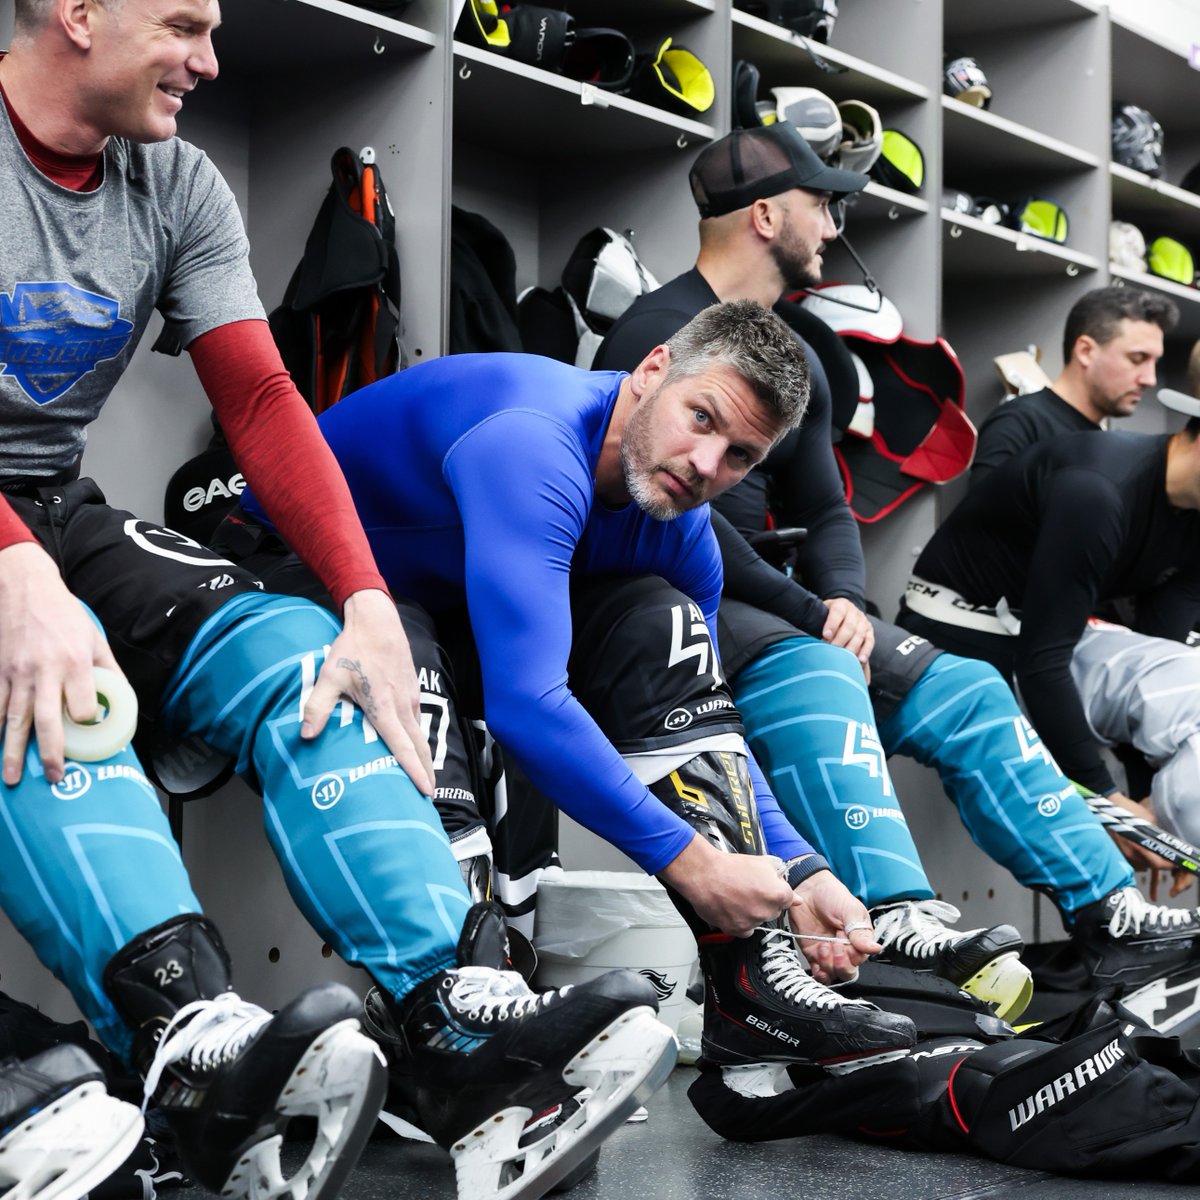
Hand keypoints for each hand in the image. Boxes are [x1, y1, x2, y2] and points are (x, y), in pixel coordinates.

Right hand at [0, 542, 118, 784]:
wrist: (25, 589)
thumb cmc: (65, 615)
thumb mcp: (95, 638)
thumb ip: (109, 670)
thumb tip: (122, 699)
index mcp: (74, 663)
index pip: (82, 706)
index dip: (86, 721)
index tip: (88, 728)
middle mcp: (44, 672)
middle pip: (46, 720)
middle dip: (49, 753)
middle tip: (53, 777)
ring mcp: (17, 674)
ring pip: (13, 720)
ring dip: (12, 752)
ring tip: (12, 778)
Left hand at [301, 588, 435, 795]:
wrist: (378, 621)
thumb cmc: (353, 649)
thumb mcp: (330, 676)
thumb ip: (318, 706)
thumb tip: (306, 734)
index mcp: (385, 708)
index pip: (404, 747)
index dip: (414, 771)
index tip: (425, 790)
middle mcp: (403, 706)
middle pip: (420, 746)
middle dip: (426, 771)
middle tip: (429, 794)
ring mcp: (411, 697)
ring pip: (421, 733)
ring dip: (424, 755)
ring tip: (424, 775)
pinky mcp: (413, 688)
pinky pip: (418, 719)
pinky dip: (419, 737)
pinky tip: (414, 743)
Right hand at [657, 836, 793, 936]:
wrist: (704, 873)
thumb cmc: (730, 867)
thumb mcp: (761, 863)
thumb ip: (782, 881)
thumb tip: (797, 898)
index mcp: (777, 894)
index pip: (788, 899)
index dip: (776, 891)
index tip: (766, 888)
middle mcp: (766, 910)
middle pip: (774, 910)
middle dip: (765, 902)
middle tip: (749, 890)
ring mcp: (752, 922)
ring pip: (759, 920)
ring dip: (752, 912)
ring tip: (737, 897)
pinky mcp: (737, 930)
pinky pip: (746, 930)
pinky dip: (741, 922)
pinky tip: (733, 909)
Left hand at [787, 869, 879, 983]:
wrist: (808, 888)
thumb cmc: (832, 895)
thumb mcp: (850, 910)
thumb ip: (860, 932)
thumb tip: (875, 948)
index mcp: (858, 939)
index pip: (860, 959)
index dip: (852, 954)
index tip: (844, 937)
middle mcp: (845, 949)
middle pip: (848, 972)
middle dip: (841, 963)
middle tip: (835, 944)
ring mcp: (828, 953)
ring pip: (833, 974)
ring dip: (828, 965)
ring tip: (823, 945)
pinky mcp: (813, 953)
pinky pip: (818, 973)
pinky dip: (818, 972)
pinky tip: (817, 960)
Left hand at [822, 598, 873, 669]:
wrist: (845, 611)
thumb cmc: (829, 615)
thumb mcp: (823, 612)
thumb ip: (819, 620)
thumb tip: (811, 633)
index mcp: (841, 604)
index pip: (837, 612)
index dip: (832, 624)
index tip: (825, 635)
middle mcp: (854, 611)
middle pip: (849, 626)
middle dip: (840, 639)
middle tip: (833, 649)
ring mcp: (863, 621)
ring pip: (859, 634)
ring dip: (852, 647)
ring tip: (845, 657)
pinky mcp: (869, 631)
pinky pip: (869, 641)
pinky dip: (866, 651)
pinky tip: (860, 660)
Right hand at [1103, 791, 1177, 900]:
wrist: (1107, 805)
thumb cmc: (1127, 810)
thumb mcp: (1149, 820)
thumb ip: (1158, 834)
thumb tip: (1165, 841)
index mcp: (1139, 847)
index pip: (1158, 865)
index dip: (1168, 864)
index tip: (1173, 861)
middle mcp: (1129, 854)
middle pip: (1149, 866)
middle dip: (1157, 862)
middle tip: (1162, 854)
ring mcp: (1121, 854)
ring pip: (1139, 864)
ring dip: (1145, 860)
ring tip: (1147, 850)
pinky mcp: (1115, 851)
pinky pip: (1130, 860)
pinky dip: (1135, 857)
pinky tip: (1136, 847)